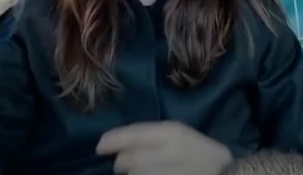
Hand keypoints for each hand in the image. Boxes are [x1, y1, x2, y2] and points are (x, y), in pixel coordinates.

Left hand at [97, 121, 232, 174]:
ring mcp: (176, 172)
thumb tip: (112, 147)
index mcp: (174, 133)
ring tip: (143, 174)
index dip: (112, 141)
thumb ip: (150, 139)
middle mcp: (174, 151)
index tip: (100, 148)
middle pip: (128, 161)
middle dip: (123, 166)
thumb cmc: (202, 156)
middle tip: (126, 168)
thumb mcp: (181, 138)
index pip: (133, 135)